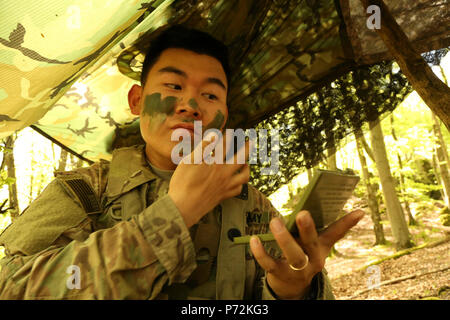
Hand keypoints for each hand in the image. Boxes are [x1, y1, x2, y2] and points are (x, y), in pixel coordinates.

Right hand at [169, 132, 250, 227]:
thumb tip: (214, 135)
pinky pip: (237, 190)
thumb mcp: (189, 161)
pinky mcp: (222, 196)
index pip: (225, 146)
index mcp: (216, 164)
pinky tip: (238, 182)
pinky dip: (240, 184)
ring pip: (244, 176)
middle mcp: (224, 175)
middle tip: (251, 141)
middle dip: (247, 149)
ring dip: (247, 168)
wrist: (183, 207)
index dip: (227, 137)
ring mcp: (225, 187)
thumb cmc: (183, 183)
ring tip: (246, 163)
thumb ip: (203, 148)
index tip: (230, 131)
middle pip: (240, 159)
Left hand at [250, 209, 364, 298]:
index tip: (360, 211)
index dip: (347, 223)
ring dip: (283, 238)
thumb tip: (338, 210)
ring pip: (293, 255)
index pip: (336, 234)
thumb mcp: (314, 245)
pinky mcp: (279, 274)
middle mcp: (312, 259)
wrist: (292, 287)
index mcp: (321, 248)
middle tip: (302, 212)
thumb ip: (320, 228)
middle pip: (311, 243)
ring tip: (275, 221)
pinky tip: (254, 240)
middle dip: (308, 229)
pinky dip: (261, 252)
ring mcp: (297, 269)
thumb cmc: (302, 256)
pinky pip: (269, 264)